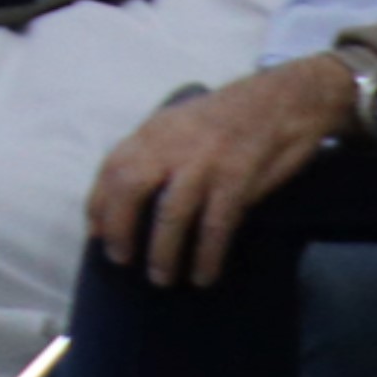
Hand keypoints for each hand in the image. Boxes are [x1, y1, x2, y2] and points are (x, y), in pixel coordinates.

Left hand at [88, 59, 353, 286]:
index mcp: (153, 131)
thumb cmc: (226, 117)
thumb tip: (126, 189)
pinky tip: (204, 275)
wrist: (281, 99)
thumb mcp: (178, 123)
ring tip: (161, 278)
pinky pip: (216, 225)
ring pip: (172, 214)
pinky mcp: (238, 180)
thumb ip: (153, 151)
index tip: (94, 233)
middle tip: (119, 259)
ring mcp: (204, 163)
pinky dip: (207, 255)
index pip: (111, 168)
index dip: (99, 203)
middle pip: (130, 189)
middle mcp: (172, 145)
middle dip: (119, 228)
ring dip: (163, 251)